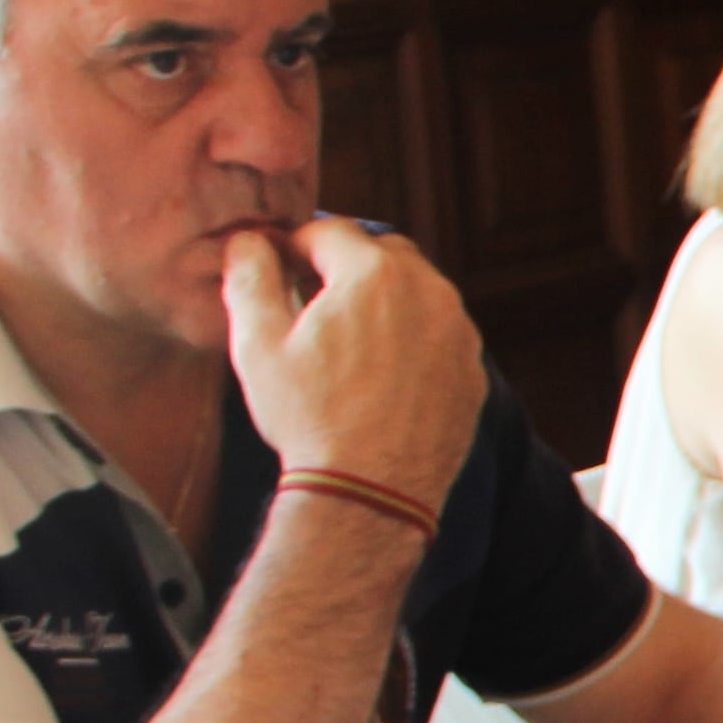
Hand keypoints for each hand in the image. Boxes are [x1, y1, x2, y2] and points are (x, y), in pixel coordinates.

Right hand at [225, 217, 486, 505]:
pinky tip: (384, 371)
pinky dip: (414, 337)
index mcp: (374, 273)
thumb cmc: (309, 417)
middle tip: (314, 302)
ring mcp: (459, 332)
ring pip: (419, 291)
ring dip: (385, 299)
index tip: (279, 271)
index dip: (295, 247)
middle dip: (346, 266)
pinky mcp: (473, 370)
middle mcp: (430, 291)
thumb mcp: (258, 343)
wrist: (370, 490)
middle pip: (382, 252)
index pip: (329, 232)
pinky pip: (441, 333)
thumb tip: (249, 241)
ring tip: (349, 338)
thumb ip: (249, 277)